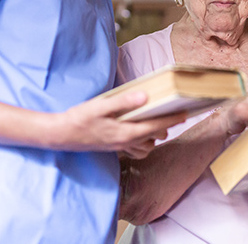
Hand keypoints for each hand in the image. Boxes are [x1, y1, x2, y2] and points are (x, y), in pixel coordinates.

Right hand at [56, 90, 186, 158]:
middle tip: (175, 113)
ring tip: (160, 122)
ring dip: (155, 136)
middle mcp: (126, 142)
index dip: (172, 119)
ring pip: (147, 147)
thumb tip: (145, 96)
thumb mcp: (101, 106)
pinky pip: (136, 149)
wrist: (61, 135)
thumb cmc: (80, 118)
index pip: (156, 126)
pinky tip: (140, 131)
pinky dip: (143, 142)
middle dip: (167, 126)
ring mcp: (120, 147)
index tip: (186, 113)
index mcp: (125, 132)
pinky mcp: (114, 147)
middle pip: (155, 137)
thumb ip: (123, 102)